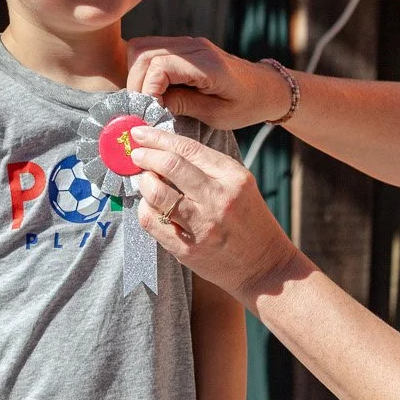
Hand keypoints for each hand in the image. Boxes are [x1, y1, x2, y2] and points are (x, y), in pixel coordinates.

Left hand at [126, 124, 303, 304]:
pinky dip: (145, 208)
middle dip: (146, 156)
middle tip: (136, 155)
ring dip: (143, 182)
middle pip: (170, 165)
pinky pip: (152, 222)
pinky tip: (149, 205)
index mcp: (233, 176)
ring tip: (144, 181)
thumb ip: (207, 167)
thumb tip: (165, 150)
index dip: (158, 137)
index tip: (141, 134)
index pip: (188, 148)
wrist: (264, 265)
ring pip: (157, 194)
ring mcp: (201, 225)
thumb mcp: (239, 185)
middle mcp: (218, 198)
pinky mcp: (187, 249)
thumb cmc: (248, 220)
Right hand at [128, 36, 292, 130]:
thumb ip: (183, 106)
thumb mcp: (217, 115)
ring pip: (142, 48)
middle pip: (144, 52)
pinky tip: (151, 90)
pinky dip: (143, 69)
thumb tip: (152, 105)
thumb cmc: (246, 105)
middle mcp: (194, 46)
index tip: (151, 111)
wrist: (265, 88)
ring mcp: (188, 43)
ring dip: (136, 74)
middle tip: (141, 109)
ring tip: (145, 100)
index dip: (147, 90)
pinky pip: (151, 50)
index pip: (159, 66)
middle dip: (135, 83)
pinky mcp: (183, 47)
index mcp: (205, 64)